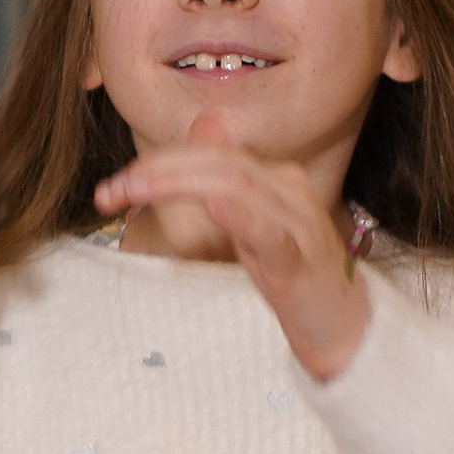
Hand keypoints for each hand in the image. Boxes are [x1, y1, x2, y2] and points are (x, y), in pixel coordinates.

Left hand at [92, 112, 368, 379]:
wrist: (342, 327)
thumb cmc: (290, 274)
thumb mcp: (246, 226)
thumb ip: (221, 182)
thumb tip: (203, 127)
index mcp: (275, 178)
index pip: (210, 154)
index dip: (157, 162)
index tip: (112, 186)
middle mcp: (290, 191)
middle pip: (219, 164)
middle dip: (158, 173)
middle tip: (111, 190)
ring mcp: (300, 224)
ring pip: (239, 187)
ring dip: (181, 185)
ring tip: (138, 190)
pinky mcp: (303, 263)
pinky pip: (272, 233)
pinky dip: (241, 217)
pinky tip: (213, 206)